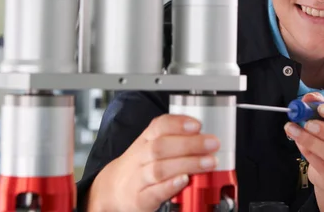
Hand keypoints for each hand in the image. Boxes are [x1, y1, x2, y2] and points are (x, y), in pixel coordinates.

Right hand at [87, 114, 220, 211]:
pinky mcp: (139, 199)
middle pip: (161, 147)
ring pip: (159, 169)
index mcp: (144, 141)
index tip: (197, 125)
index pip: (158, 126)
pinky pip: (153, 192)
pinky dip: (169, 186)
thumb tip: (203, 134)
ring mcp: (138, 179)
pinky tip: (184, 181)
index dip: (178, 124)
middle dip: (190, 144)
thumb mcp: (150, 146)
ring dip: (186, 164)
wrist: (112, 189)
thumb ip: (172, 138)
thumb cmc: (138, 167)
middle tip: (212, 144)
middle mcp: (140, 157)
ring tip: (208, 163)